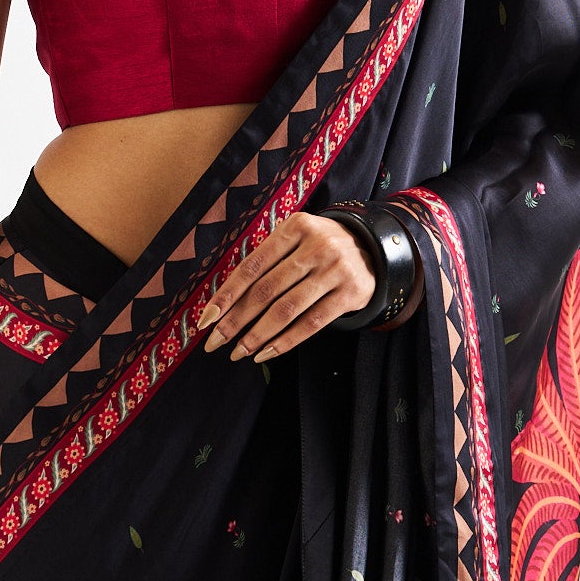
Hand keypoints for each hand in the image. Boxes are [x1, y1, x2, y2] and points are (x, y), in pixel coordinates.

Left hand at [196, 210, 381, 362]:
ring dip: (257, 335)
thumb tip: (224, 299)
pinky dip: (285, 341)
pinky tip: (266, 352)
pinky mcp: (351, 293)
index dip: (227, 294)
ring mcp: (336, 269)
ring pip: (287, 310)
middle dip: (236, 320)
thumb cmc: (319, 246)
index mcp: (295, 227)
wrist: (373, 248)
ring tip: (237, 352)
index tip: (206, 318)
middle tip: (214, 342)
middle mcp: (317, 245)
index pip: (252, 266)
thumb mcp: (296, 238)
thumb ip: (266, 259)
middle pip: (267, 290)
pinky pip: (312, 323)